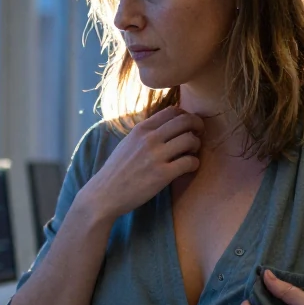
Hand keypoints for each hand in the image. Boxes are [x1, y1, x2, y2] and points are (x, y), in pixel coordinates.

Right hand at [79, 106, 203, 219]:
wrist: (105, 194)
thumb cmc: (117, 171)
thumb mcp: (128, 143)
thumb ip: (146, 133)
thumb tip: (166, 126)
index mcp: (141, 129)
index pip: (172, 111)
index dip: (186, 116)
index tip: (188, 125)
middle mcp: (149, 139)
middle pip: (185, 121)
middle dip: (198, 126)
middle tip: (198, 135)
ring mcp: (156, 156)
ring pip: (190, 139)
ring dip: (196, 145)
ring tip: (191, 153)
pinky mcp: (162, 175)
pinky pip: (190, 162)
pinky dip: (194, 163)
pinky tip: (189, 167)